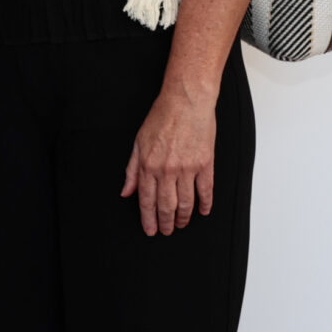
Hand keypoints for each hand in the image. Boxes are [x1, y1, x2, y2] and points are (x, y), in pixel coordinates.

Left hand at [121, 84, 216, 235]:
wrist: (186, 101)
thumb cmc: (162, 117)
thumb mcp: (138, 143)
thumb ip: (132, 170)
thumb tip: (126, 192)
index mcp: (148, 165)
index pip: (146, 200)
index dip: (148, 218)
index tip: (151, 229)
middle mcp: (166, 170)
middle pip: (166, 205)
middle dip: (166, 222)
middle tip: (167, 231)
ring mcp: (187, 168)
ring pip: (186, 201)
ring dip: (183, 217)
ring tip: (182, 224)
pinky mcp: (205, 163)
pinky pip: (206, 190)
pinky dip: (205, 203)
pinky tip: (202, 211)